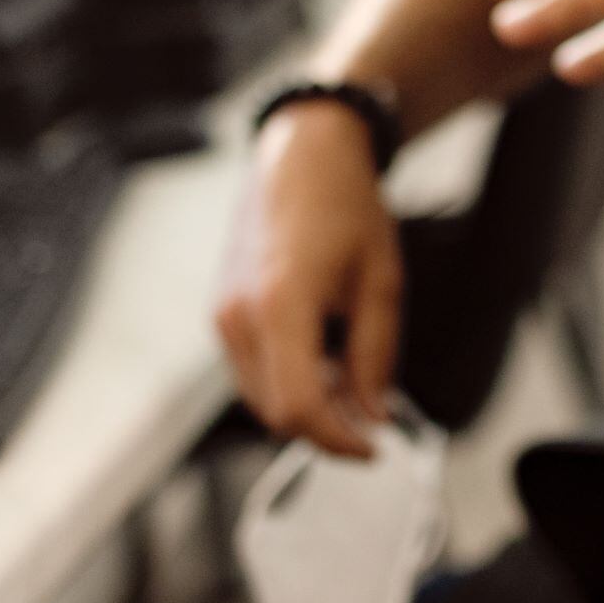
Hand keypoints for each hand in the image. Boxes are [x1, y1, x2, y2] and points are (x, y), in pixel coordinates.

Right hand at [213, 103, 399, 458]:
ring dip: (307, 409)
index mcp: (282, 302)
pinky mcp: (222, 312)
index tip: (375, 448)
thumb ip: (375, 357)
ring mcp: (224, 314)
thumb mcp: (381, 283)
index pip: (298, 408)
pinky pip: (252, 372)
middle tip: (372, 425)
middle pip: (276, 413)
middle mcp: (240, 314)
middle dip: (326, 430)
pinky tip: (326, 365)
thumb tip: (373, 417)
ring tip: (354, 388)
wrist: (302, 154)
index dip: (339, 441)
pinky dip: (288, 384)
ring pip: (261, 398)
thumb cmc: (346, 205)